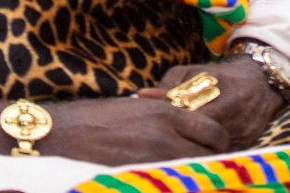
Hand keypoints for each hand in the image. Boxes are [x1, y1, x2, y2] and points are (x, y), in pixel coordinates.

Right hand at [45, 95, 228, 162]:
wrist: (70, 131)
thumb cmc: (100, 117)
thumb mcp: (138, 108)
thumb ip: (165, 116)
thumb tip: (185, 127)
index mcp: (167, 111)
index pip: (212, 129)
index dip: (219, 141)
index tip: (217, 147)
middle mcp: (167, 132)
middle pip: (210, 151)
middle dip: (214, 159)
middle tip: (211, 166)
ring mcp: (156, 155)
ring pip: (194, 169)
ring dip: (197, 173)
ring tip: (192, 175)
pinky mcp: (143, 171)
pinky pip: (173, 180)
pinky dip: (177, 181)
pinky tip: (171, 180)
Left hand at [138, 57, 282, 150]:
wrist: (260, 84)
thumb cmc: (220, 75)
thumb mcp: (193, 71)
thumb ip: (169, 84)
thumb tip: (143, 96)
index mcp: (222, 101)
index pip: (190, 119)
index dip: (171, 120)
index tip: (153, 118)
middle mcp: (234, 124)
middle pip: (198, 138)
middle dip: (178, 136)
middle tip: (158, 132)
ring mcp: (240, 139)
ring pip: (207, 149)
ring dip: (188, 145)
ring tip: (171, 138)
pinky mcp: (243, 148)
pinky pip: (217, 154)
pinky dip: (202, 149)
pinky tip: (188, 144)